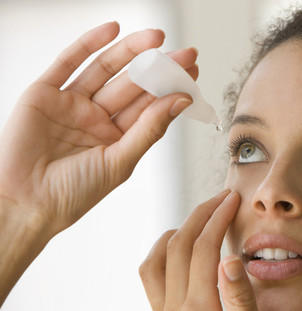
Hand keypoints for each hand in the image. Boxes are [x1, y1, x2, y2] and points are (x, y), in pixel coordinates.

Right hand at [0, 22, 196, 304]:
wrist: (24, 204)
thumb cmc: (73, 193)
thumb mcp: (120, 161)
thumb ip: (149, 129)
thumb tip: (181, 100)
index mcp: (118, 138)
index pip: (150, 107)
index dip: (171, 89)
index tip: (193, 73)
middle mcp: (97, 119)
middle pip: (133, 86)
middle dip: (159, 68)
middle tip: (186, 53)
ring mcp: (72, 105)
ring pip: (106, 71)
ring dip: (131, 52)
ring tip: (158, 37)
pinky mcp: (45, 94)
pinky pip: (69, 63)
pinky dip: (89, 45)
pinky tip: (113, 30)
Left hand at [139, 190, 267, 310]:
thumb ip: (241, 302)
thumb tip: (230, 260)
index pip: (204, 249)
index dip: (219, 218)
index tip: (231, 201)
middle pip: (177, 246)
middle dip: (201, 215)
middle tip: (221, 200)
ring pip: (155, 260)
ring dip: (177, 232)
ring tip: (200, 220)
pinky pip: (150, 278)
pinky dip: (163, 253)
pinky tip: (182, 251)